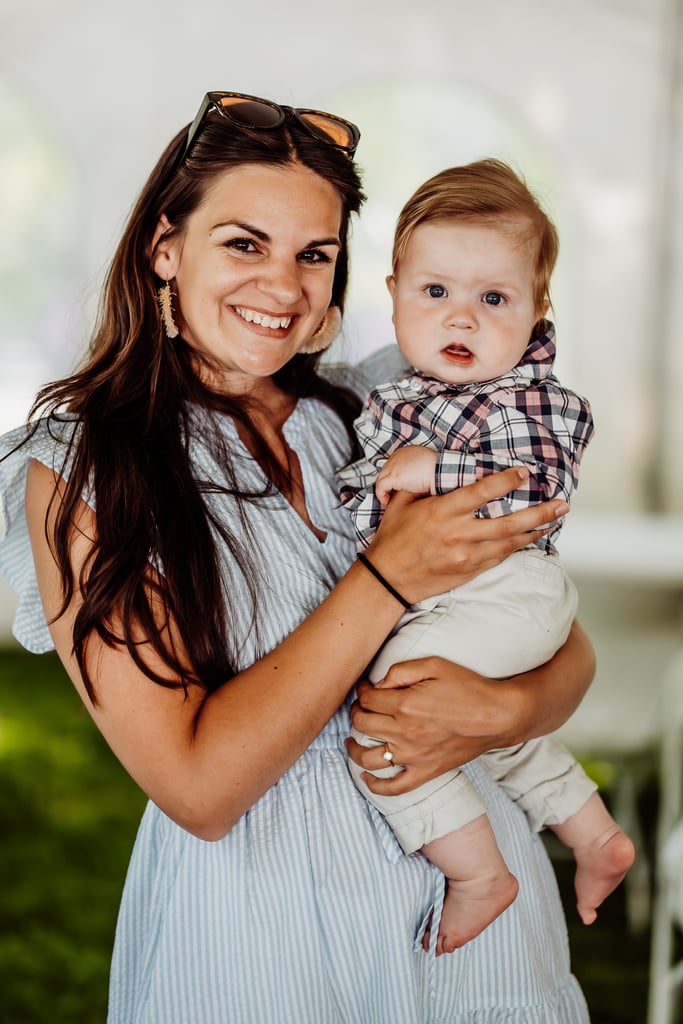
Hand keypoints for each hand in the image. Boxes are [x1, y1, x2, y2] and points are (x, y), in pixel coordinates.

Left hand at [347, 657, 516, 794]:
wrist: (498, 716)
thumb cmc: (468, 687)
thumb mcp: (434, 665)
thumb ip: (401, 671)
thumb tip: (379, 683)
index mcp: (405, 705)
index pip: (367, 699)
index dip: (363, 691)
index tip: (367, 688)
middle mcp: (405, 733)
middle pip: (363, 724)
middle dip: (357, 712)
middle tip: (364, 706)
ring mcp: (414, 756)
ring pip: (369, 759)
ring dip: (353, 748)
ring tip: (351, 740)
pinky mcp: (426, 772)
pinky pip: (394, 788)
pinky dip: (375, 786)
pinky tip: (366, 777)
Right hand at [366, 466, 568, 604]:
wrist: (387, 580)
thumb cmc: (393, 538)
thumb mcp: (402, 503)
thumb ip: (423, 484)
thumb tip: (439, 466)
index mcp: (442, 512)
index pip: (482, 492)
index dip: (507, 481)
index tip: (525, 472)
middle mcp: (459, 534)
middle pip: (508, 522)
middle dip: (539, 511)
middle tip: (562, 502)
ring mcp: (467, 556)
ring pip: (511, 542)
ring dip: (537, 529)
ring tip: (556, 517)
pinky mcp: (470, 571)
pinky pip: (501, 557)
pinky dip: (520, 546)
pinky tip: (533, 536)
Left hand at [374, 446, 437, 503]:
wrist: (439, 470)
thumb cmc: (436, 468)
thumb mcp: (423, 463)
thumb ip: (414, 467)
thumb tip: (413, 477)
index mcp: (403, 452)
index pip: (391, 465)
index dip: (391, 476)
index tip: (394, 486)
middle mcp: (396, 457)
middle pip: (384, 471)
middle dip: (386, 483)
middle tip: (389, 493)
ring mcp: (393, 467)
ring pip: (380, 479)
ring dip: (382, 490)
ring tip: (387, 498)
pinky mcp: (393, 477)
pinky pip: (380, 487)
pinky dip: (381, 495)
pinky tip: (386, 500)